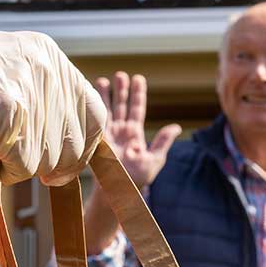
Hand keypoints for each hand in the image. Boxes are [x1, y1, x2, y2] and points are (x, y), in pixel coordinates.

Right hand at [0, 13, 107, 185]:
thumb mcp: (2, 76)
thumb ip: (35, 102)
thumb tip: (64, 155)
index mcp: (48, 57)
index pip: (95, 113)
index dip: (82, 146)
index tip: (59, 165)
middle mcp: (47, 69)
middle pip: (76, 144)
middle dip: (49, 165)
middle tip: (12, 164)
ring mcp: (29, 90)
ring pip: (48, 159)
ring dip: (15, 166)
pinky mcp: (8, 113)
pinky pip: (21, 167)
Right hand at [95, 72, 180, 187]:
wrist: (117, 192)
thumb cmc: (137, 180)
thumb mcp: (154, 159)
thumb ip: (162, 141)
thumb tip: (176, 126)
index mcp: (135, 134)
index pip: (137, 109)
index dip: (137, 94)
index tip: (137, 78)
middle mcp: (121, 132)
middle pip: (121, 106)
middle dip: (121, 90)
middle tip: (121, 74)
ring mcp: (107, 135)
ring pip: (107, 110)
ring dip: (105, 96)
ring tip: (104, 80)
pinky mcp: (96, 140)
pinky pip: (94, 121)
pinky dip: (92, 109)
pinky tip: (90, 96)